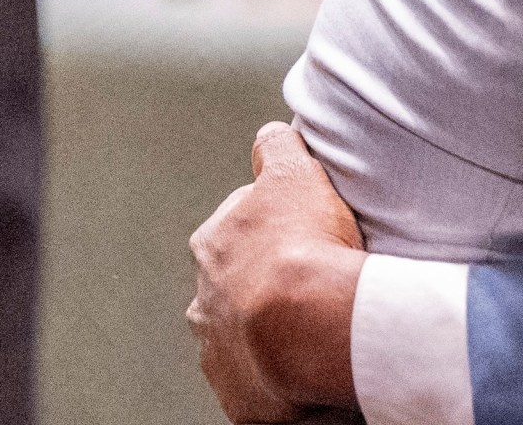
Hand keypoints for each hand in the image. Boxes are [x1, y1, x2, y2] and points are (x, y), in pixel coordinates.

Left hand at [187, 124, 368, 420]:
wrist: (306, 326)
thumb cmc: (302, 248)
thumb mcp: (293, 174)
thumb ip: (277, 149)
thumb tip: (271, 134)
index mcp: (213, 243)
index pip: (240, 221)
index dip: (276, 220)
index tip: (305, 226)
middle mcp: (204, 297)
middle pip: (237, 278)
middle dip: (268, 274)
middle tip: (315, 271)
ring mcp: (219, 346)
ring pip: (246, 329)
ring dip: (273, 324)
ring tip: (317, 320)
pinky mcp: (242, 389)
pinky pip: (264, 374)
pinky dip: (284, 366)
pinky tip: (313, 355)